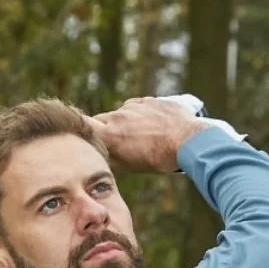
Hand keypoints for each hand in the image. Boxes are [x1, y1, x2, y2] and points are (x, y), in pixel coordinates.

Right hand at [88, 97, 208, 174]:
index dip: (80, 128)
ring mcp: (134, 106)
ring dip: (127, 122)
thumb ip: (112, 157)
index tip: (79, 132)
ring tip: (144, 136)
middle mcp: (118, 116)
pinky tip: (154, 126)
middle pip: (102, 119)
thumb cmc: (159, 158)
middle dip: (106, 129)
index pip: (83, 124)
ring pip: (122, 113)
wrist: (189, 141)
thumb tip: (102, 156)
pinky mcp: (150, 100)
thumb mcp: (131, 166)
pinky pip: (139, 106)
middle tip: (118, 142)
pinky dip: (142, 114)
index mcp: (110, 134)